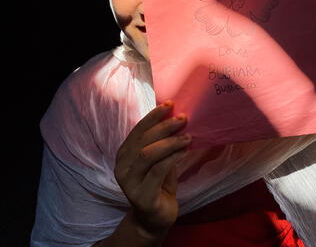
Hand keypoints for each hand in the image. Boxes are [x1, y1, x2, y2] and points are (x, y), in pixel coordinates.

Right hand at [113, 101, 190, 238]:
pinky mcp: (141, 196)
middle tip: (182, 119)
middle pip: (143, 140)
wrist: (155, 217)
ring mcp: (129, 183)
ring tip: (187, 137)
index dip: (153, 116)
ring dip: (170, 142)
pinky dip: (173, 158)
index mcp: (124, 154)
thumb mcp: (158, 158)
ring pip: (148, 154)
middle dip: (164, 126)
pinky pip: (158, 171)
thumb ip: (160, 141)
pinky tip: (185, 152)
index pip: (138, 129)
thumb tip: (175, 115)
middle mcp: (122, 167)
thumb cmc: (158, 183)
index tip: (170, 104)